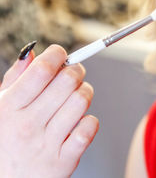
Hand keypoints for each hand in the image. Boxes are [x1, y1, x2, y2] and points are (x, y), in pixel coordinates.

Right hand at [0, 44, 98, 177]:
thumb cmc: (4, 142)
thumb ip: (15, 80)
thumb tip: (31, 53)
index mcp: (8, 108)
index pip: (42, 70)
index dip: (57, 54)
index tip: (61, 54)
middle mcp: (27, 125)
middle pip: (67, 81)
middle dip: (76, 71)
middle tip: (74, 74)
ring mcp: (46, 144)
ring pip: (81, 101)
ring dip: (85, 93)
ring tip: (78, 95)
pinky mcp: (63, 160)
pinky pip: (89, 128)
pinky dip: (89, 121)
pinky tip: (79, 121)